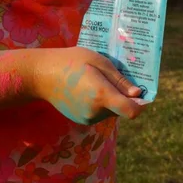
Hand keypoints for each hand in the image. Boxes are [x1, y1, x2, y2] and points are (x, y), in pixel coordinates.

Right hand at [31, 47, 146, 124]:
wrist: (41, 75)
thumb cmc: (72, 62)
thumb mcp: (100, 62)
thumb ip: (120, 80)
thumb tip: (138, 93)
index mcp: (101, 95)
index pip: (132, 111)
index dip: (141, 104)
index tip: (140, 91)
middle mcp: (95, 112)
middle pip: (121, 109)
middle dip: (123, 96)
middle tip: (110, 77)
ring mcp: (87, 118)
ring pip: (110, 111)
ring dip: (110, 99)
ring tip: (94, 80)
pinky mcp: (81, 120)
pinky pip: (99, 113)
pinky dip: (99, 103)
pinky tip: (86, 89)